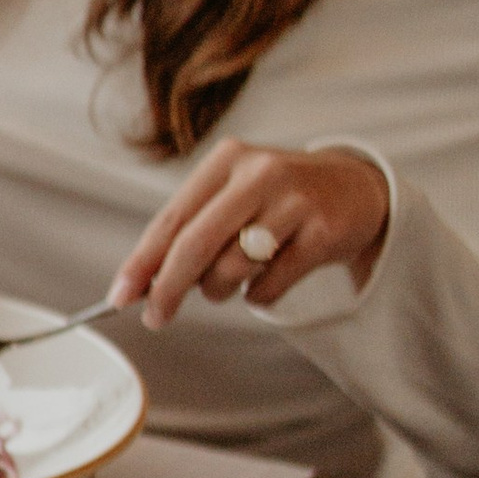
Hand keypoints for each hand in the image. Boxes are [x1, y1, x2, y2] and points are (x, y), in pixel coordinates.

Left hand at [111, 141, 389, 326]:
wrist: (358, 188)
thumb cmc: (279, 199)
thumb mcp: (233, 196)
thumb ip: (191, 230)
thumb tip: (142, 282)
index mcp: (226, 160)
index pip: (171, 219)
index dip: (141, 262)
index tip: (120, 296)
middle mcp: (259, 173)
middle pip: (195, 245)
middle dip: (169, 289)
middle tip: (156, 317)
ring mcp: (294, 201)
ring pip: (231, 268)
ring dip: (220, 290)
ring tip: (231, 280)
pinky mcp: (323, 232)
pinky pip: (269, 286)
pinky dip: (258, 296)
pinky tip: (265, 280)